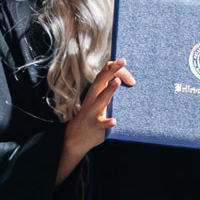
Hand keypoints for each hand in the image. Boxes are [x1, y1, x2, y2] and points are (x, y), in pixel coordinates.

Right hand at [56, 58, 133, 185]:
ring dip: (109, 90)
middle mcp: (93, 99)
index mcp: (95, 92)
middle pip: (102, 80)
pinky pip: (101, 123)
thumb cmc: (91, 116)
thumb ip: (107, 90)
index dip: (114, 68)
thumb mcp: (98, 101)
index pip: (104, 74)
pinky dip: (107, 122)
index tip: (124, 63)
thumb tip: (120, 77)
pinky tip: (114, 121)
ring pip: (101, 99)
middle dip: (113, 70)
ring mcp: (93, 112)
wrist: (75, 139)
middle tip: (123, 60)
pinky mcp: (95, 125)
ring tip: (117, 82)